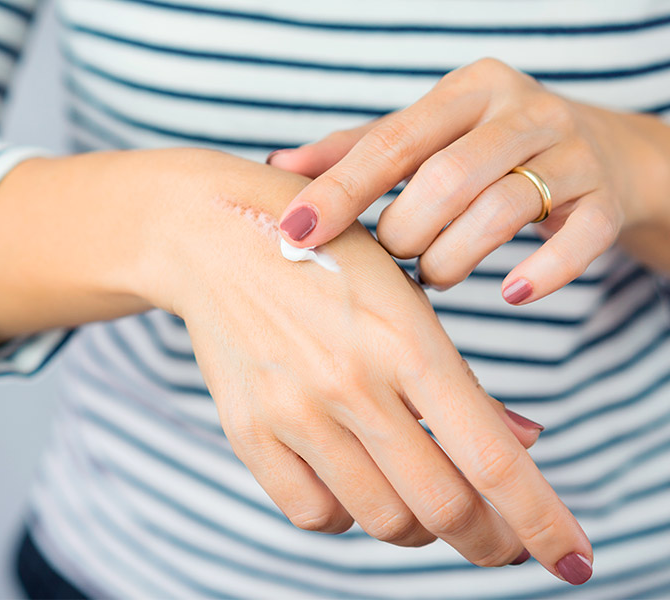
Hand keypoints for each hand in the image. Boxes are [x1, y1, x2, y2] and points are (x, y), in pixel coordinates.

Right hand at [160, 152, 591, 583]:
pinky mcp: (247, 431)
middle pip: (444, 507)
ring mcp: (293, 412)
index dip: (542, 520)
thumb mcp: (405, 297)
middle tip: (500, 541)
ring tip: (424, 505)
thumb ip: (461, 379)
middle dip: (490, 540)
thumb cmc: (326, 259)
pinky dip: (349, 518)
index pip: (492, 459)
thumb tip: (523, 443)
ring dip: (420, 529)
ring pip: (383, 520)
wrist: (215, 239)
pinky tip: (357, 487)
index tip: (570, 559)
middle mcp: (351, 383)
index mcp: (406, 340)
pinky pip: (313, 515)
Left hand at [271, 58, 669, 302]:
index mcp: (466, 91)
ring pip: (502, 210)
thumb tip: (279, 169)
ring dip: (452, 258)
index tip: (296, 231)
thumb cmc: (484, 149)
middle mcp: (521, 111)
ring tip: (433, 274)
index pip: (393, 141)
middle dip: (405, 232)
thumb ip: (357, 152)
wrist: (599, 151)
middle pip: (447, 178)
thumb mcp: (425, 138)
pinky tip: (512, 293)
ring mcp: (571, 153)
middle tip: (393, 256)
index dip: (341, 189)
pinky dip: (542, 273)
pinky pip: (578, 240)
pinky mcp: (605, 200)